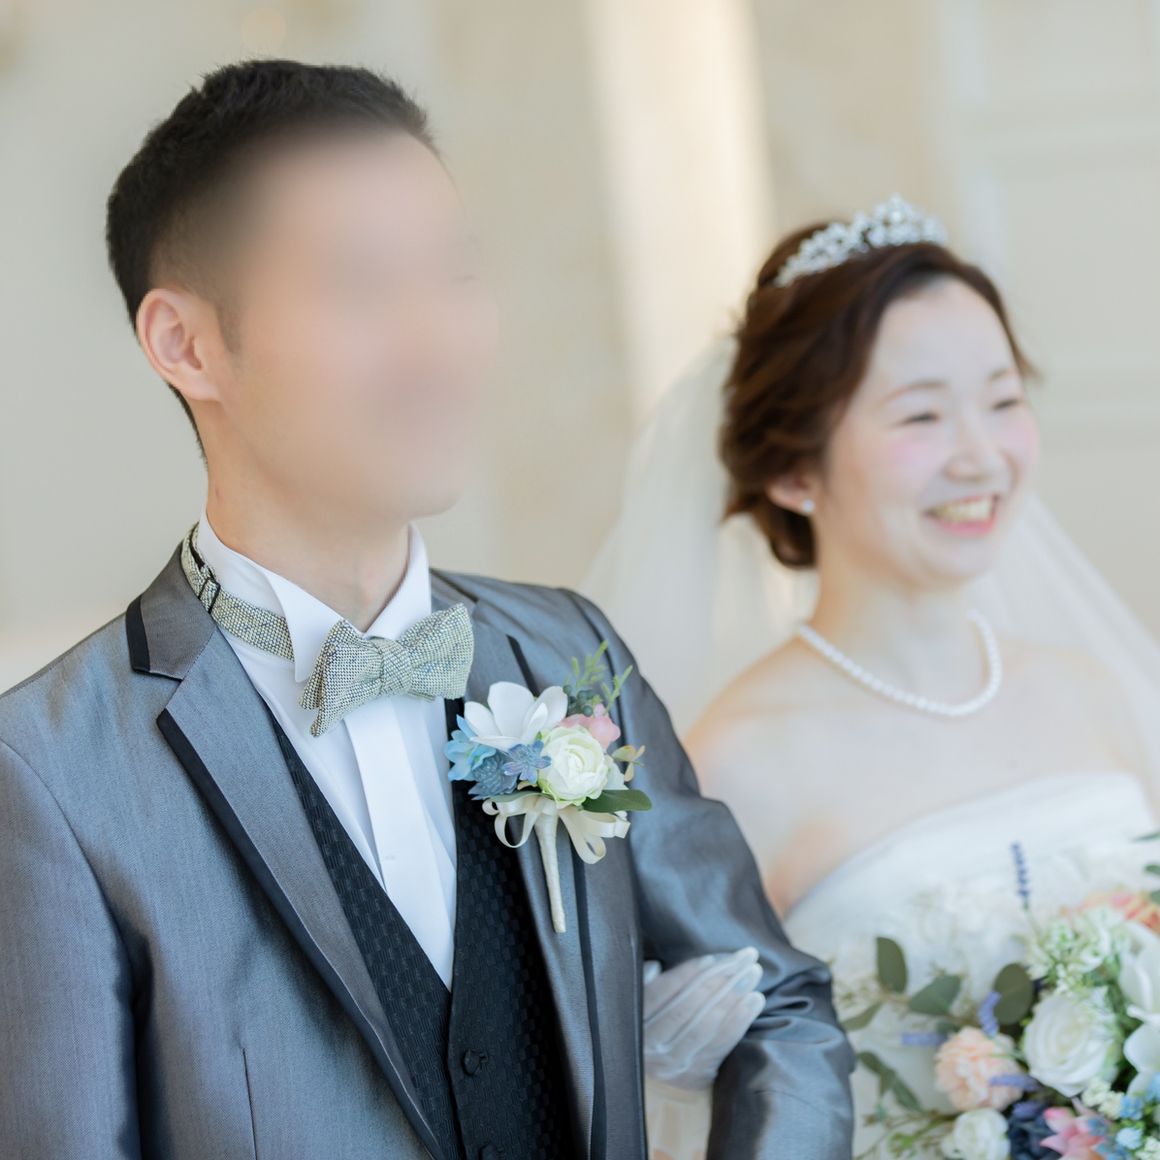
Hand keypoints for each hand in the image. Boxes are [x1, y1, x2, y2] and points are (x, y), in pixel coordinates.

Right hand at [642, 947, 764, 1090]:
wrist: (652, 1083)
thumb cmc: (647, 1026)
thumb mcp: (636, 1002)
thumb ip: (644, 985)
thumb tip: (656, 968)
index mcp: (636, 1022)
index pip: (662, 993)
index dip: (687, 974)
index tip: (712, 959)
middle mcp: (654, 1046)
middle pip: (690, 1007)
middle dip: (720, 978)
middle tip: (745, 957)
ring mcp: (677, 1063)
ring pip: (709, 1025)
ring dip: (734, 996)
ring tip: (753, 972)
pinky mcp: (698, 1074)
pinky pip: (722, 1044)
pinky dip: (741, 1020)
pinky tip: (755, 1000)